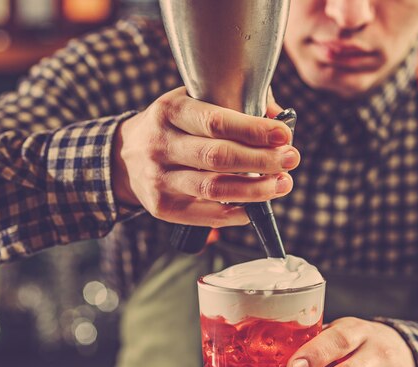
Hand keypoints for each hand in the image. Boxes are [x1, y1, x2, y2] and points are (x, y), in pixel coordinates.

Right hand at [111, 87, 297, 226]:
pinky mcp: (162, 207)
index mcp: (170, 110)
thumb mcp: (194, 101)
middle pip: (217, 157)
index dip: (254, 130)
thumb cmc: (175, 125)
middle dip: (261, 160)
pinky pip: (207, 215)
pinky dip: (238, 212)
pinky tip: (257, 206)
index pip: (216, 121)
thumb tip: (280, 117)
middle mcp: (160, 144)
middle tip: (291, 159)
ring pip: (214, 188)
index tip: (284, 134)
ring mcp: (158, 179)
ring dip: (255, 189)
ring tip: (282, 184)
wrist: (125, 156)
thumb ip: (236, 102)